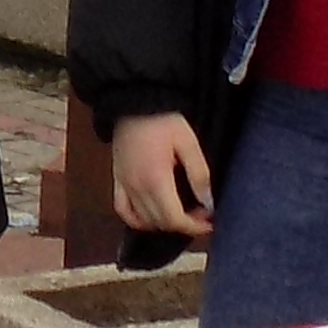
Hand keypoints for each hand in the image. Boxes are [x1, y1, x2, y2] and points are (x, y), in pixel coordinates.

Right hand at [108, 112, 214, 239]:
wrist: (135, 101)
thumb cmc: (163, 119)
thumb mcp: (189, 143)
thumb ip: (199, 175)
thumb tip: (208, 202)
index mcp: (155, 179)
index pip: (174, 219)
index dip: (194, 226)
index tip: (210, 222)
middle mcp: (137, 188)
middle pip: (160, 223)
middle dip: (184, 224)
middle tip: (201, 214)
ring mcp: (124, 185)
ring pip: (143, 221)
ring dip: (164, 223)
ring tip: (182, 213)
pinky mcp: (118, 180)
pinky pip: (123, 211)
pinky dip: (138, 220)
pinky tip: (152, 216)